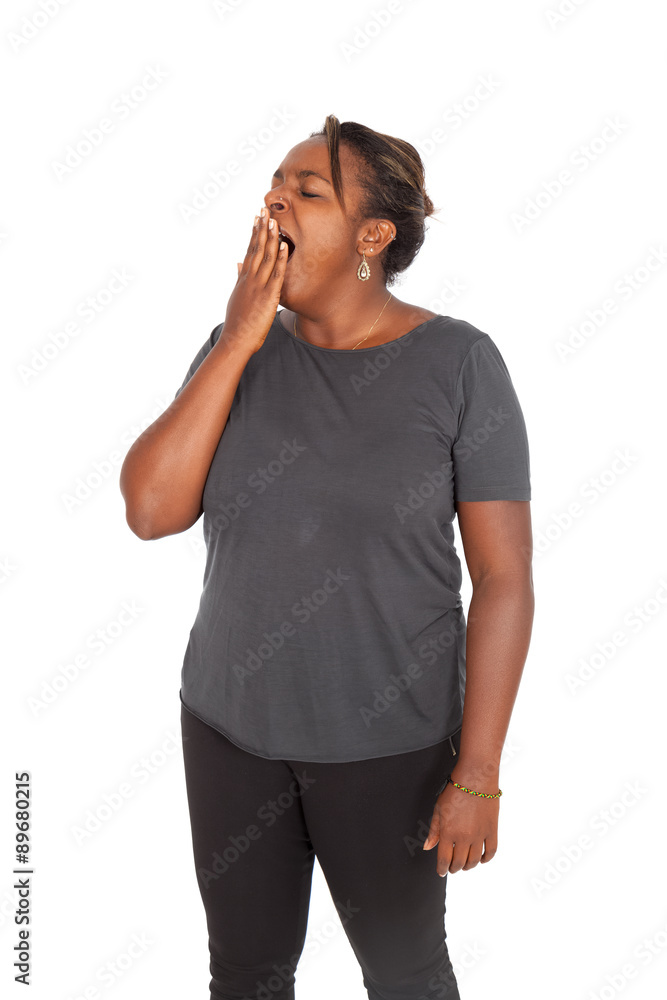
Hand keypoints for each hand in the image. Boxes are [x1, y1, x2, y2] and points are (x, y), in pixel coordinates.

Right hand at [222, 208, 288, 354]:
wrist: (236, 340)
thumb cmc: (237, 323)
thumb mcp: (236, 297)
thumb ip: (239, 279)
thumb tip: (238, 264)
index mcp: (243, 279)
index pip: (249, 251)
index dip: (254, 233)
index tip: (256, 218)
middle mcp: (249, 279)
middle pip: (256, 248)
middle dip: (261, 228)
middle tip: (264, 209)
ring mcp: (258, 286)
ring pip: (265, 257)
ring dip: (270, 238)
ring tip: (274, 219)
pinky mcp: (268, 296)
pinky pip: (276, 274)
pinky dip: (279, 259)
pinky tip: (283, 245)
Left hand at [422, 771, 499, 874]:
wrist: (475, 778)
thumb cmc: (455, 790)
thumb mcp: (438, 809)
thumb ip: (434, 830)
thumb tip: (428, 847)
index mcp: (448, 832)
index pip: (444, 859)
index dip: (442, 869)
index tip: (441, 871)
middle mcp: (464, 837)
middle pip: (459, 863)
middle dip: (454, 868)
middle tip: (452, 868)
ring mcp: (480, 835)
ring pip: (474, 861)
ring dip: (468, 866)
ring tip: (465, 864)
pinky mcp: (492, 830)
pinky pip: (491, 851)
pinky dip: (486, 859)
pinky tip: (481, 859)